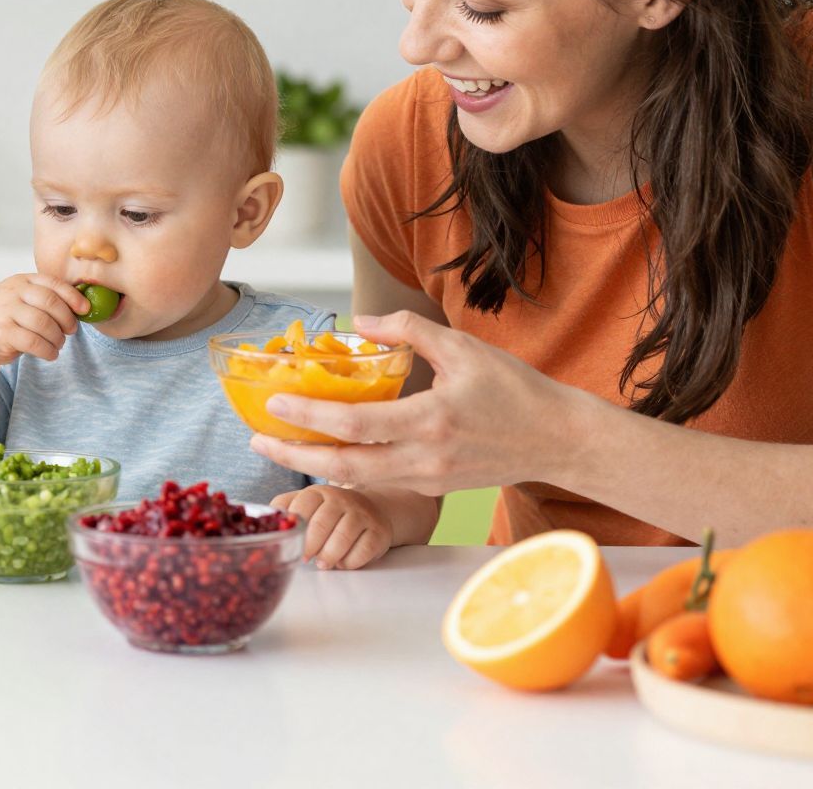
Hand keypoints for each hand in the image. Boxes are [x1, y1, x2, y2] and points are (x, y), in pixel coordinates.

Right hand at [0, 273, 90, 366]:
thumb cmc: (7, 319)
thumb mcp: (22, 301)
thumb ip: (45, 299)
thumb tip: (82, 307)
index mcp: (21, 281)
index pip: (52, 283)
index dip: (73, 296)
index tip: (85, 309)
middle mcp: (11, 293)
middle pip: (50, 302)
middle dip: (67, 318)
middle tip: (71, 331)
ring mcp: (5, 312)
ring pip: (43, 323)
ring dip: (57, 337)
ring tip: (58, 344)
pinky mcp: (2, 333)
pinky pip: (33, 342)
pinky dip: (47, 350)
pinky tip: (51, 354)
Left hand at [251, 312, 592, 496]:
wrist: (557, 439)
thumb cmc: (515, 389)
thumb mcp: (462, 347)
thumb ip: (406, 330)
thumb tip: (357, 322)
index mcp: (431, 420)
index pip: (355, 424)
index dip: (309, 417)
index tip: (274, 404)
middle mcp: (424, 458)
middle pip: (344, 465)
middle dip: (294, 453)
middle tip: (255, 437)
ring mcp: (427, 480)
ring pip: (357, 479)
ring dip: (314, 464)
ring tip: (277, 446)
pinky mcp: (432, 489)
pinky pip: (377, 481)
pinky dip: (345, 469)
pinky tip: (323, 452)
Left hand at [272, 484, 392, 568]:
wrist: (372, 511)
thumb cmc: (330, 513)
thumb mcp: (307, 504)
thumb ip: (285, 507)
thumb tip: (260, 518)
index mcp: (318, 492)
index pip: (302, 506)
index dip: (295, 528)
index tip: (292, 542)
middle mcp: (342, 498)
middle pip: (321, 524)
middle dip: (310, 546)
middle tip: (305, 558)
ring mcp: (362, 514)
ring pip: (342, 539)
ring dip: (328, 556)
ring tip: (322, 563)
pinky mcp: (379, 531)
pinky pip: (362, 551)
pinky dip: (349, 562)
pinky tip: (342, 562)